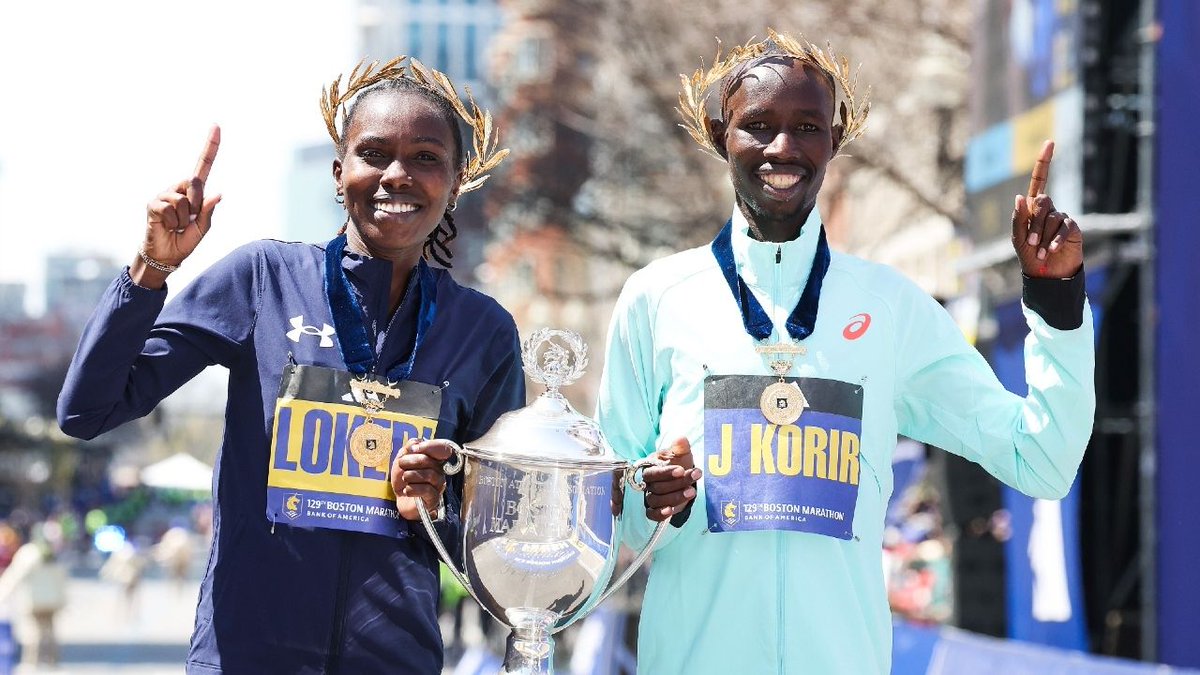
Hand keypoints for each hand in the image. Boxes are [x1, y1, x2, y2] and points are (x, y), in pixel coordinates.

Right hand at [134, 125, 222, 285]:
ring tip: (177, 225)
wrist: (166, 256)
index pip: (203, 166)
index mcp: (194, 192)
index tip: (216, 126)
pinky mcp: (153, 204)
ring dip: (184, 218)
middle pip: (195, 184)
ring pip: (183, 200)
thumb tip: (218, 193)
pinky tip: (166, 225)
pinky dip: (173, 222)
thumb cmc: (185, 240)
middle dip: (197, 204)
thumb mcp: (203, 228)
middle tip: (188, 220)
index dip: (210, 147)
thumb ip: (209, 211)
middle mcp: (178, 189)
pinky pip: (170, 208)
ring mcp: (164, 195)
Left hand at [390, 438, 454, 520]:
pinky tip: (407, 491)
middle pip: (429, 461)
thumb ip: (410, 447)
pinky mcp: (434, 499)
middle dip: (410, 461)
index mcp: (434, 459)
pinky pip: (426, 490)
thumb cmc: (403, 478)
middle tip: (401, 465)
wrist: (400, 499)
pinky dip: (411, 489)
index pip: (443, 448)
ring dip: (410, 475)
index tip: (413, 449)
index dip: (430, 446)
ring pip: (428, 475)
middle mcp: (440, 471)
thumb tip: (416, 444)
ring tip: (404, 479)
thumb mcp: (402, 458)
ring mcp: (438, 485)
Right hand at [642, 438, 701, 521]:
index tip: (682, 470)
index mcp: (650, 468)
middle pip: (657, 487)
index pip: (653, 472)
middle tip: (695, 476)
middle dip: (678, 483)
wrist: (680, 479)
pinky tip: (670, 511)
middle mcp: (648, 484)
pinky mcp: (654, 510)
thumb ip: (680, 447)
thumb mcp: (681, 455)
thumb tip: (682, 439)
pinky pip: (652, 514)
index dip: (666, 473)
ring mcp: (650, 497)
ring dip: (675, 497)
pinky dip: (660, 514)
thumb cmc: (678, 464)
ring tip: (692, 491)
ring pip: (657, 500)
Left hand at [1011, 140, 1082, 278]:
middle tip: (1031, 243)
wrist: (1045, 274)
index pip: (1040, 180)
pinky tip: (1051, 250)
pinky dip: (1055, 239)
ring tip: (1040, 251)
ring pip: (1052, 217)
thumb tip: (1020, 196)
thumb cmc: (1029, 255)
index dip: (1044, 162)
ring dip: (1043, 236)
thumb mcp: (1018, 238)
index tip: (1050, 142)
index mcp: (1033, 207)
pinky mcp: (1073, 228)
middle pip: (1042, 202)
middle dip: (1034, 224)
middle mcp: (1049, 209)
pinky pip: (1064, 227)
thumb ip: (1019, 218)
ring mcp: (1062, 218)